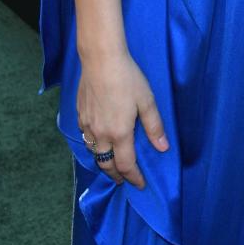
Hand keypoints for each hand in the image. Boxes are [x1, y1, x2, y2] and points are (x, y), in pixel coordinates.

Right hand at [76, 50, 168, 188]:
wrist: (100, 60)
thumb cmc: (127, 78)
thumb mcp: (147, 101)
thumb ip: (154, 126)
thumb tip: (163, 148)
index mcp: (119, 134)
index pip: (126, 165)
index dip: (133, 178)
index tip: (140, 185)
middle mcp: (101, 135)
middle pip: (106, 165)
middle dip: (116, 176)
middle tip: (124, 180)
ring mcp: (88, 126)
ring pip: (94, 153)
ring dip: (104, 163)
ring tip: (112, 164)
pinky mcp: (80, 115)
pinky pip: (86, 138)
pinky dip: (94, 146)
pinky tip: (99, 141)